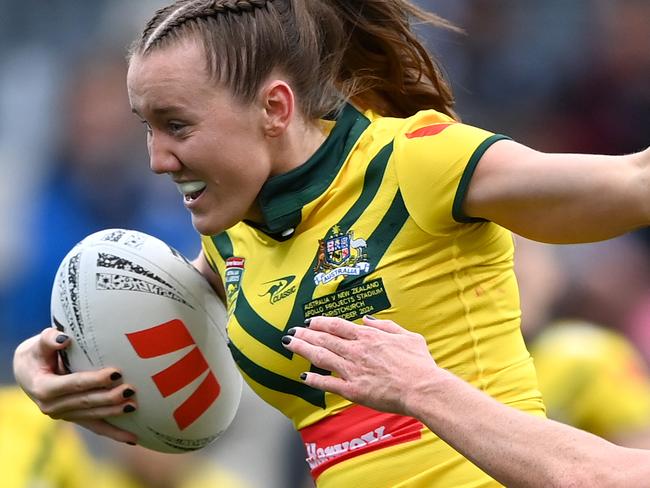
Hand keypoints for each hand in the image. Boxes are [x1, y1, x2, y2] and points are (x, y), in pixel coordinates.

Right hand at [12, 327, 137, 443]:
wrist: (29, 372)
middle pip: (85, 402)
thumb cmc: (37, 353)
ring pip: (93, 416)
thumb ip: (49, 339)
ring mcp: (64, 415)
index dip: (94, 380)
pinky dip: (114, 433)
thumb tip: (64, 339)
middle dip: (109, 397)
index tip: (115, 373)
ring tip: (133, 405)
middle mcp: (51, 407)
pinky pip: (96, 427)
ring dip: (114, 412)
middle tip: (130, 390)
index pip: (73, 384)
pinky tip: (133, 438)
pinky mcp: (75, 418)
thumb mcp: (38, 344)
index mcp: (43, 388)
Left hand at [282, 316, 438, 415]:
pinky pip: (328, 383)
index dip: (320, 322)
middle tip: (292, 331)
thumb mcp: (407, 336)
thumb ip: (386, 326)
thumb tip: (368, 320)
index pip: (337, 326)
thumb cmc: (419, 364)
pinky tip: (303, 376)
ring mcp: (352, 370)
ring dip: (303, 349)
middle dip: (305, 334)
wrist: (422, 388)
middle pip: (324, 339)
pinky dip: (314, 379)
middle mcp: (356, 351)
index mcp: (368, 337)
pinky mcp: (353, 390)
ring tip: (290, 344)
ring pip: (321, 356)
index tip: (310, 321)